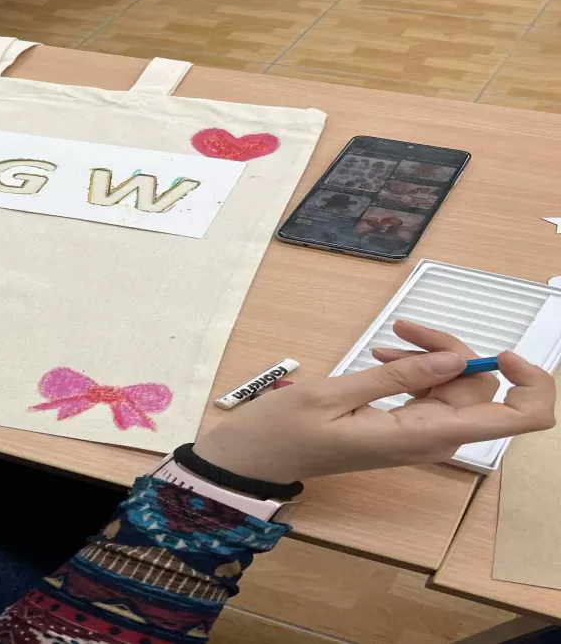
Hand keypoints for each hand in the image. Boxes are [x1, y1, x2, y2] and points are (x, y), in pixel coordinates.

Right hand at [194, 321, 555, 482]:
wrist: (256, 460)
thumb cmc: (284, 431)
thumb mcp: (333, 395)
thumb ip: (396, 377)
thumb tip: (454, 359)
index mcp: (422, 435)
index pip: (518, 419)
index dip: (531, 383)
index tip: (498, 352)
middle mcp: (433, 438)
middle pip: (482, 388)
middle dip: (454, 349)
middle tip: (403, 328)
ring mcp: (420, 434)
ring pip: (456, 384)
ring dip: (431, 355)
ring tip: (384, 342)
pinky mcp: (404, 427)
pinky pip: (432, 392)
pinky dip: (416, 367)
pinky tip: (381, 356)